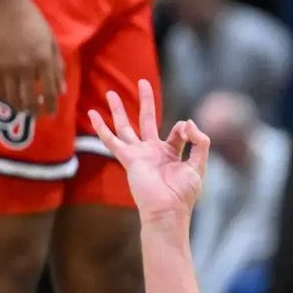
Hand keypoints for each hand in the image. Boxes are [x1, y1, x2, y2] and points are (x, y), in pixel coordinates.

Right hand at [0, 0, 64, 115]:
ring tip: (22, 111)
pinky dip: (3, 98)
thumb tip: (62, 91)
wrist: (5, 6)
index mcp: (44, 60)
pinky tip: (8, 100)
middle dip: (34, 111)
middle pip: (29, 98)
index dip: (50, 106)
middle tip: (36, 116)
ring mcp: (7, 66)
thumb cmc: (33, 21)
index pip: (49, 91)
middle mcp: (26, 66)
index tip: (51, 114)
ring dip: (18, 107)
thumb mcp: (51, 41)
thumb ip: (57, 66)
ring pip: (12, 96)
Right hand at [89, 80, 209, 226]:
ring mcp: (139, 154)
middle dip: (146, 101)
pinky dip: (101, 127)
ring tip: (111, 92)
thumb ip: (200, 142)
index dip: (185, 128)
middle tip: (143, 82)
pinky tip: (92, 114)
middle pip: (148, 120)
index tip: (187, 130)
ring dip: (119, 109)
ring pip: (126, 126)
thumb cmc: (184, 193)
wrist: (168, 210)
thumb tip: (187, 121)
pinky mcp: (128, 158)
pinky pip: (111, 140)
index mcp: (172, 153)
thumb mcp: (199, 164)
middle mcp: (153, 151)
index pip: (178, 132)